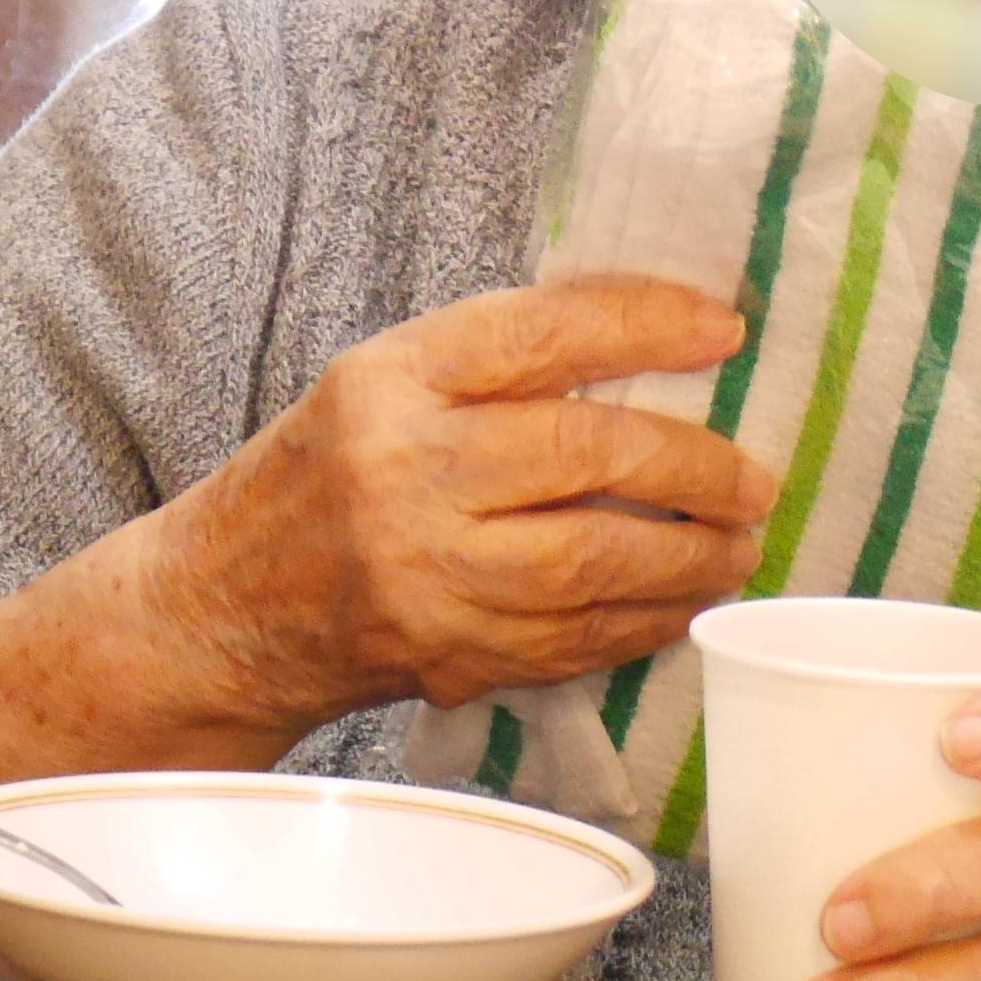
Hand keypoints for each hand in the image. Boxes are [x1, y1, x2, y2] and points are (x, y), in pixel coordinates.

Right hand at [137, 275, 773, 732]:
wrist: (225, 605)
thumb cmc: (326, 469)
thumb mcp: (389, 377)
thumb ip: (503, 354)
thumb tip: (662, 327)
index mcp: (393, 380)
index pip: (542, 334)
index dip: (647, 325)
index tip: (726, 331)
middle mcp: (405, 473)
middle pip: (585, 454)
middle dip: (694, 465)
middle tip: (755, 476)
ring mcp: (425, 574)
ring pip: (593, 562)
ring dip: (690, 557)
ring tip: (741, 543)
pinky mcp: (445, 654)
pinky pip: (574, 639)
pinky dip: (645, 621)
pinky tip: (684, 602)